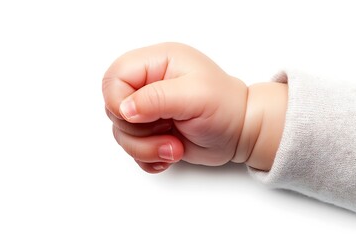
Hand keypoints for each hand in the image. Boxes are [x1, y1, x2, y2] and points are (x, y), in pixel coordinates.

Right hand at [103, 43, 246, 172]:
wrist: (241, 131)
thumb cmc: (226, 107)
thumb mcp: (195, 95)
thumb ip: (156, 98)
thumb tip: (124, 109)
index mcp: (157, 63)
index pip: (114, 78)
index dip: (119, 102)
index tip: (145, 118)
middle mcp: (148, 84)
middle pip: (114, 110)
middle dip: (139, 131)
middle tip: (169, 131)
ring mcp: (148, 109)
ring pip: (121, 133)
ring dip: (146, 148)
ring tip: (175, 147)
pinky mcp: (151, 131)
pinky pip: (132, 148)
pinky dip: (148, 157)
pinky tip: (170, 154)